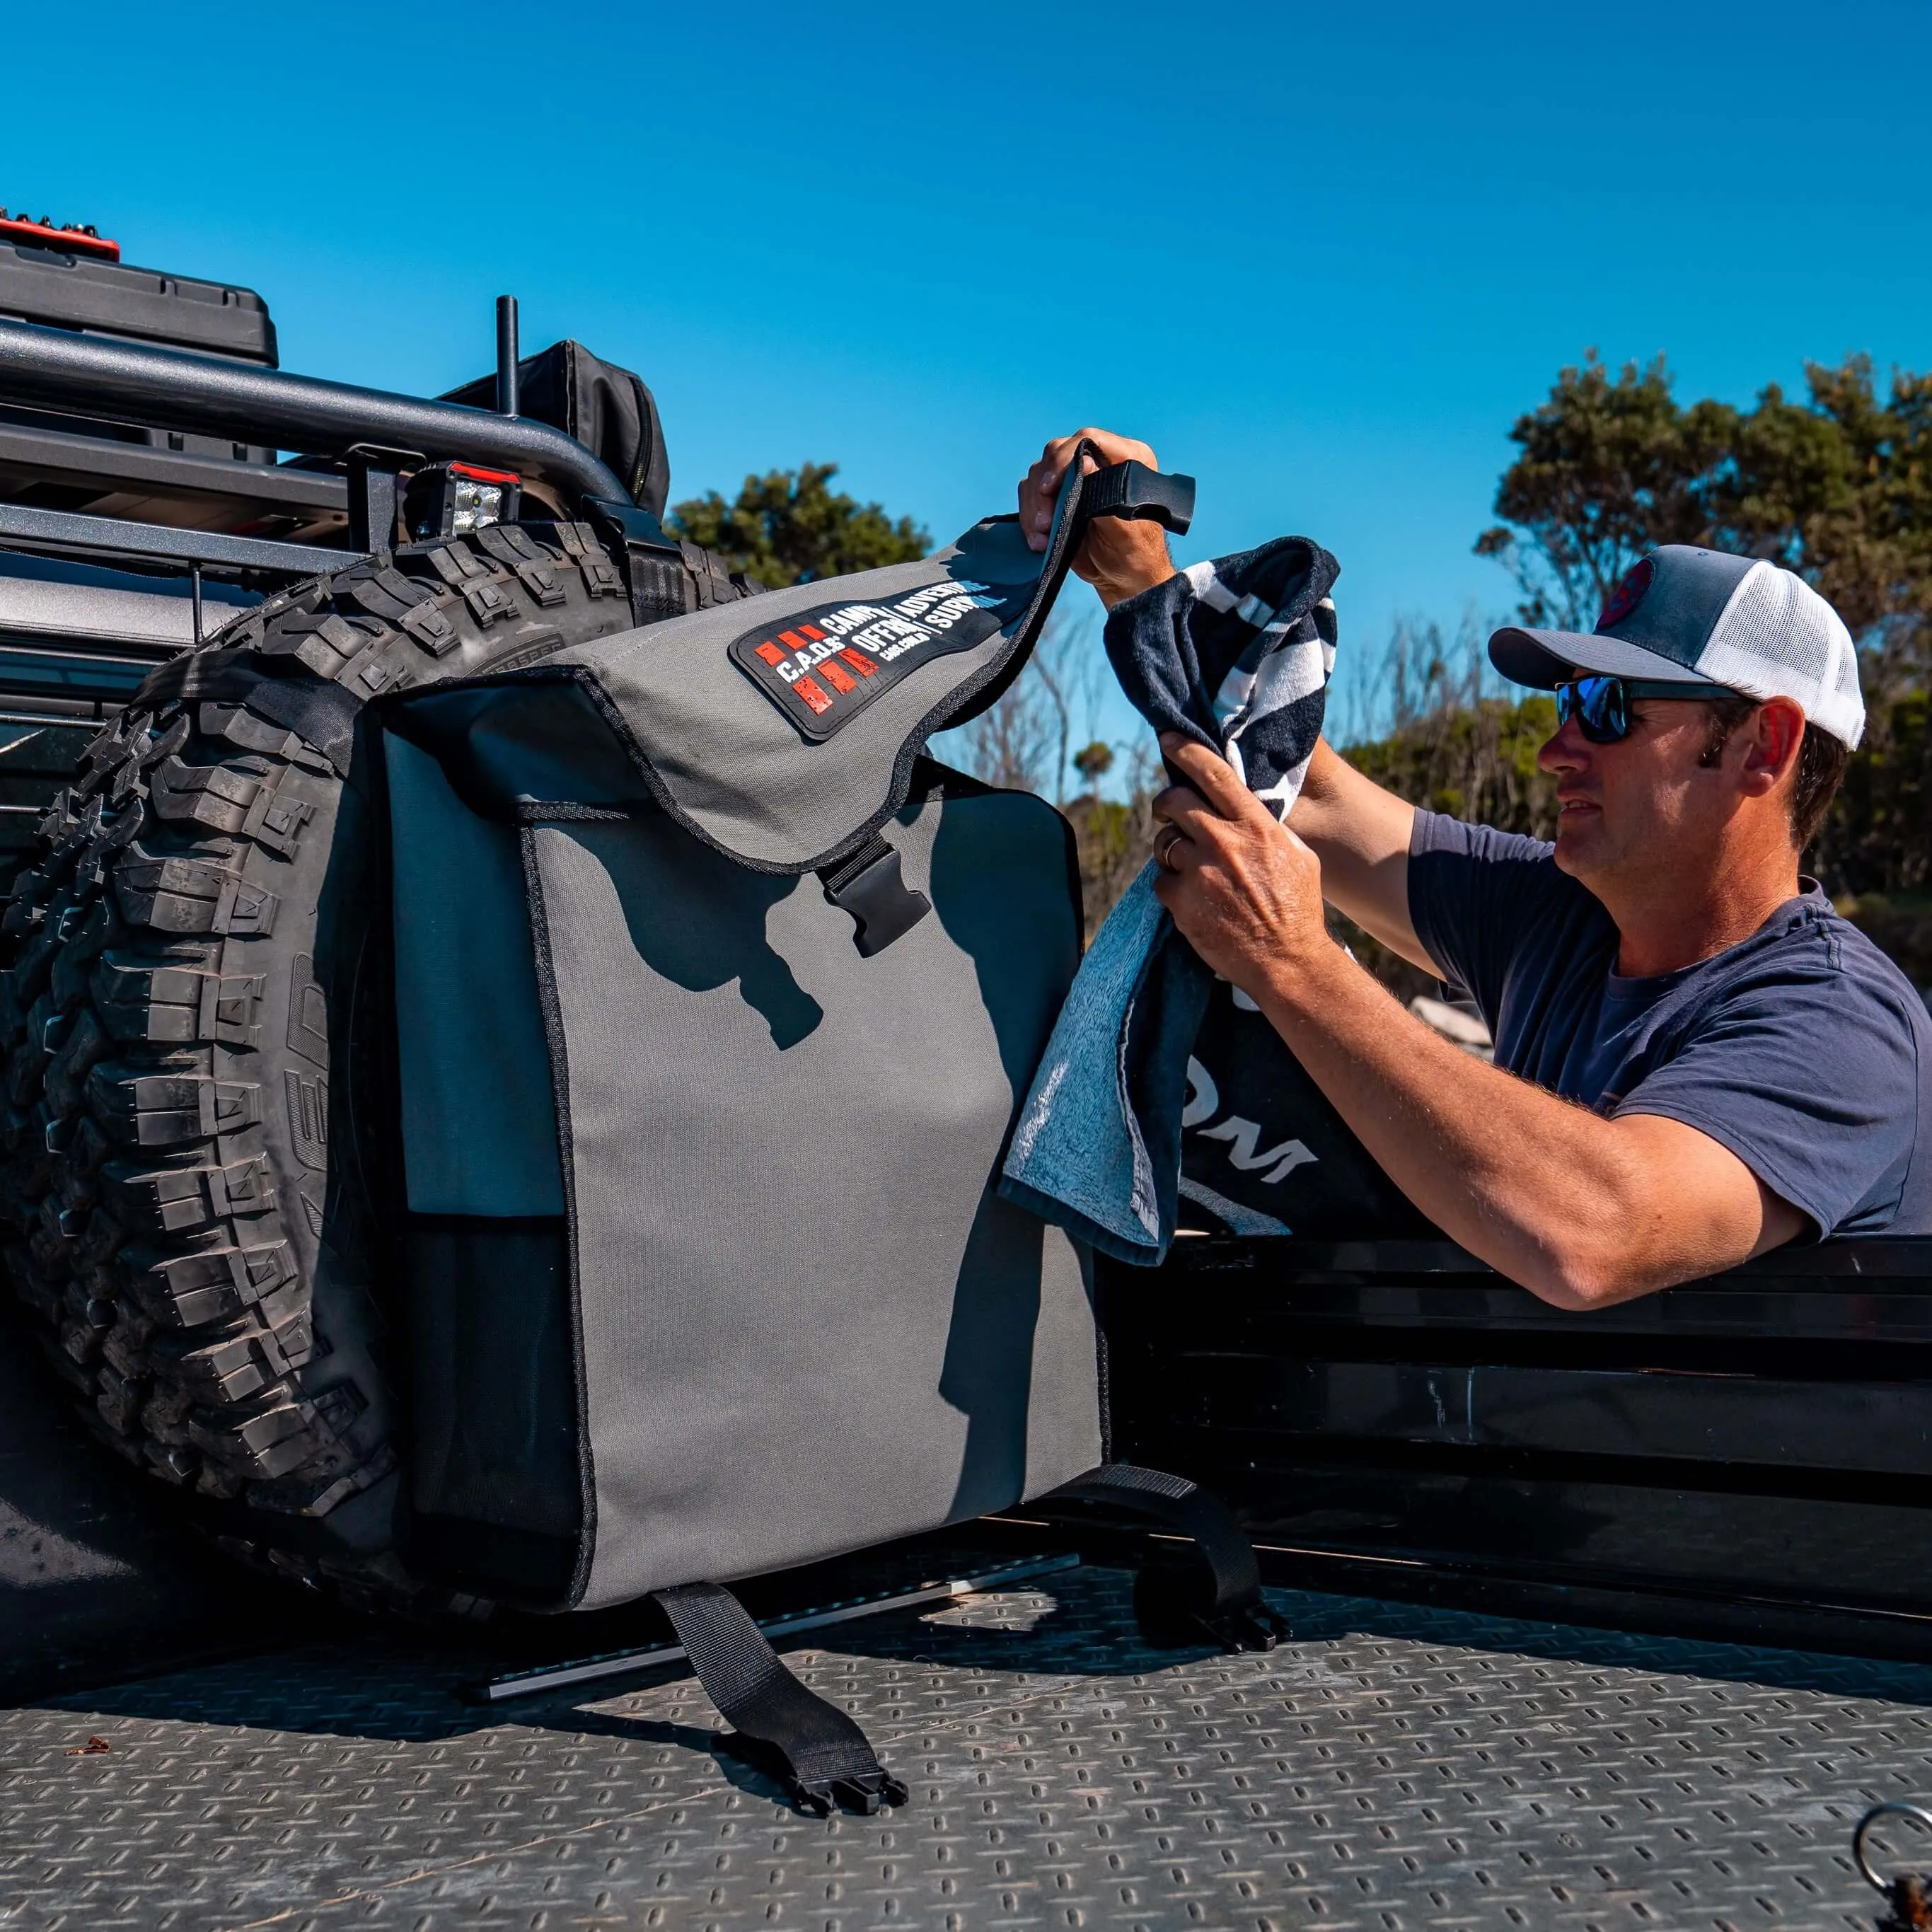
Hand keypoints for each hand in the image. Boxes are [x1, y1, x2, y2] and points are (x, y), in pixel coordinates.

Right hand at [1018, 427, 1176, 606]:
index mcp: (1127, 459)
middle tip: (1044, 522)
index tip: (1050, 486)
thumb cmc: (1134, 554)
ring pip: (1039, 474)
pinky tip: (1038, 540)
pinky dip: (1029, 516)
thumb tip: (1086, 463)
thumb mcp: (1124, 530)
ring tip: (1042, 537)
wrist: (1122, 578)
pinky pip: (1031, 494)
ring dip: (1034, 506)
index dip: (1064, 457)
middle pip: (1057, 453)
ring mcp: (1076, 477)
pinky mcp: (1058, 495)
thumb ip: (1105, 496)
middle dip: (1044, 488)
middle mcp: (1099, 460)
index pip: (1089, 439)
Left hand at [1151, 734, 1332, 995]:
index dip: (1186, 751)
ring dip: (1171, 850)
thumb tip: (1243, 806)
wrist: (1286, 961)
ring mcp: (1200, 872)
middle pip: (1176, 801)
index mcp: (1256, 826)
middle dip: (1165, 802)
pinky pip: (1161, 881)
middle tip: (1166, 809)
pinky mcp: (1181, 901)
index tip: (1167, 739)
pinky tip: (1194, 901)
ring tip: (1191, 868)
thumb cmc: (1297, 908)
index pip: (1214, 774)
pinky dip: (1172, 888)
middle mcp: (1224, 842)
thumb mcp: (1298, 855)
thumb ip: (1267, 826)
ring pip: (1165, 843)